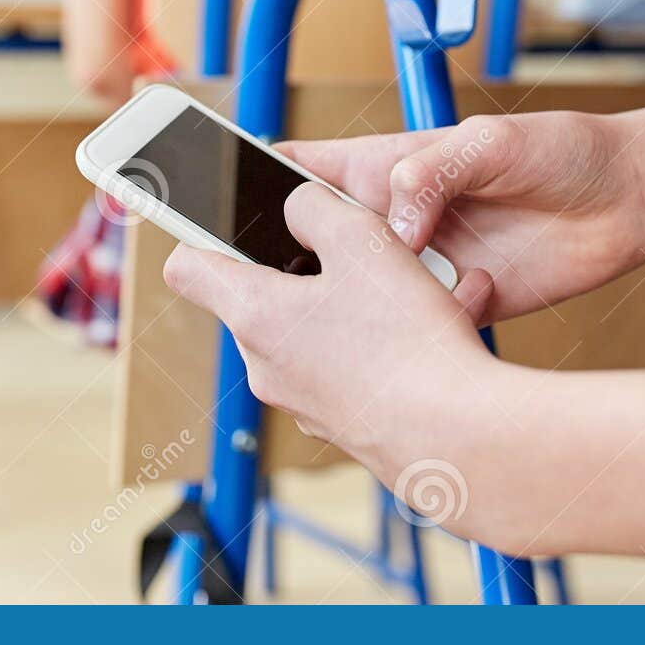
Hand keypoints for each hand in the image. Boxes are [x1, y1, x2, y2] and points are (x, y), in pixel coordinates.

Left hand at [162, 182, 499, 476]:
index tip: (227, 220)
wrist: (456, 438)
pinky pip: (351, 366)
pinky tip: (435, 327)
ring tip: (416, 287)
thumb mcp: (360, 238)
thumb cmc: (404, 342)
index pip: (187, 268)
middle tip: (358, 249)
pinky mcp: (342, 423)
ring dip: (357, 302)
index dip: (202, 234)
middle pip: (264, 294)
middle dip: (308, 266)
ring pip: (317, 329)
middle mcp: (266, 364)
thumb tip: (298, 207)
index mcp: (254, 313)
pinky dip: (382, 342)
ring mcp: (302, 400)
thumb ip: (315, 207)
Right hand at [279, 111, 644, 323]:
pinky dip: (431, 331)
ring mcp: (421, 266)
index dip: (247, 183)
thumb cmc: (562, 151)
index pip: (299, 172)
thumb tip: (396, 225)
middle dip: (294, 270)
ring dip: (366, 310)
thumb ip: (434, 172)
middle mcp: (392, 220)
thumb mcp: (494, 142)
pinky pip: (420, 328)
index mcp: (384, 168)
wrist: (629, 201)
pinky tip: (469, 303)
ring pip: (364, 298)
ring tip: (390, 305)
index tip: (212, 206)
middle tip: (303, 288)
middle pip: (314, 246)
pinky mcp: (455, 305)